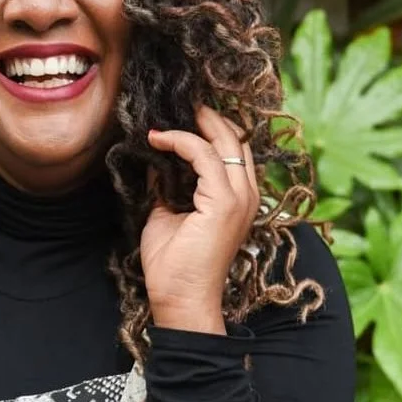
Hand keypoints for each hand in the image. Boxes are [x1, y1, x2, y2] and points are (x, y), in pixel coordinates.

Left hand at [142, 106, 259, 331]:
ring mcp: (239, 198)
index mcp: (238, 198)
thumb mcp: (166, 213)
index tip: (179, 116)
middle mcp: (247, 195)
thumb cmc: (174, 266)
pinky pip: (205, 156)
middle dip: (208, 116)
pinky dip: (181, 141)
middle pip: (235, 139)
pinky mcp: (224, 203)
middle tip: (180, 102)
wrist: (180, 300)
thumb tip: (155, 157)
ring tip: (167, 115)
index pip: (233, 150)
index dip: (210, 128)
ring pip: (225, 141)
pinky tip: (158, 139)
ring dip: (195, 123)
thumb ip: (165, 185)